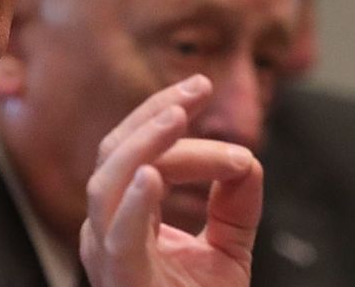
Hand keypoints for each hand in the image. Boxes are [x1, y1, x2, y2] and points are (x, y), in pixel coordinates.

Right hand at [79, 74, 262, 286]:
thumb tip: (249, 159)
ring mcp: (107, 259)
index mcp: (123, 219)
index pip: (133, 150)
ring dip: (142, 144)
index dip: (162, 111)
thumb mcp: (228, 252)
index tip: (204, 87)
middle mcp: (105, 233)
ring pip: (107, 183)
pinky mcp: (123, 283)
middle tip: (196, 90)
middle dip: (151, 114)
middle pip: (114, 153)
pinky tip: (154, 178)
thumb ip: (236, 205)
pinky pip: (116, 239)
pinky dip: (132, 206)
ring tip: (177, 117)